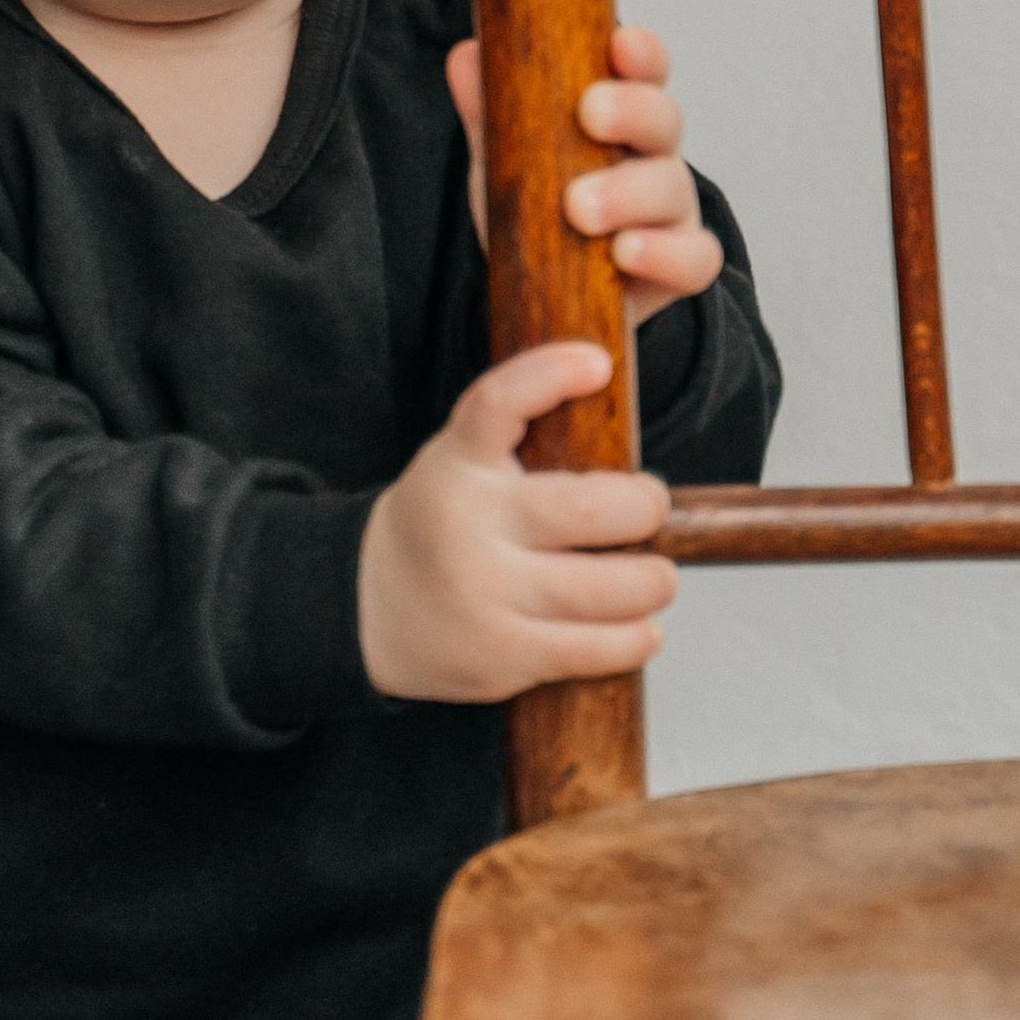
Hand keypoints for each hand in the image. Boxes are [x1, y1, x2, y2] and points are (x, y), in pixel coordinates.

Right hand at [357, 341, 675, 701]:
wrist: (365, 606)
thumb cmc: (441, 525)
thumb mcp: (459, 462)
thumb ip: (522, 434)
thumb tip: (611, 387)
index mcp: (457, 465)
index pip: (497, 403)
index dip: (549, 375)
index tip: (596, 364)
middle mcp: (466, 525)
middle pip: (588, 511)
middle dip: (645, 508)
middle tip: (650, 507)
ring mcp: (482, 594)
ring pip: (607, 589)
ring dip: (652, 580)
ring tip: (654, 576)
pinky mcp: (500, 656)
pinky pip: (595, 648)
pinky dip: (636, 636)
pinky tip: (641, 626)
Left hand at [446, 26, 723, 325]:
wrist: (551, 286)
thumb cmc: (541, 205)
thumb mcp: (507, 155)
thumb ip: (488, 110)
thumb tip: (465, 56)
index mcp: (620, 113)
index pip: (643, 69)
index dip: (641, 52)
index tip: (620, 44)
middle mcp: (653, 154)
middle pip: (665, 118)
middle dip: (633, 110)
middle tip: (590, 115)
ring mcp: (672, 210)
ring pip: (673, 187)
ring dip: (629, 192)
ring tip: (580, 209)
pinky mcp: (679, 263)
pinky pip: (695, 257)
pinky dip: (664, 254)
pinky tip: (625, 252)